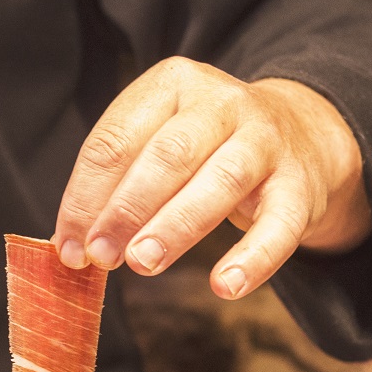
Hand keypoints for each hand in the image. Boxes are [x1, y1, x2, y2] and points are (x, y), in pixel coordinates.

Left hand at [53, 58, 369, 299]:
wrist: (303, 133)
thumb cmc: (207, 147)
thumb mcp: (160, 141)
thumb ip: (118, 183)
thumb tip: (74, 243)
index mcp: (173, 84)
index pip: (117, 139)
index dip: (86, 196)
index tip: (69, 246)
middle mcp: (223, 103)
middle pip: (168, 155)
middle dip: (127, 209)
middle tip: (100, 256)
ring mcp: (267, 141)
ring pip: (222, 180)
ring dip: (176, 226)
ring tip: (143, 263)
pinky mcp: (301, 185)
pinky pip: (280, 224)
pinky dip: (254, 258)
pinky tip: (225, 286)